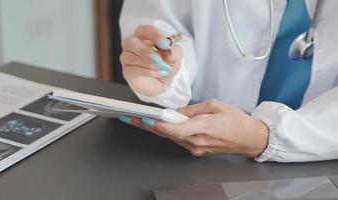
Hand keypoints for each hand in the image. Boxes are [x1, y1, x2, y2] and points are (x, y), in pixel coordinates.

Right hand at [120, 25, 182, 96]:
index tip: (165, 44)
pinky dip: (148, 72)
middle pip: (130, 42)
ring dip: (149, 63)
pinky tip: (158, 73)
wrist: (161, 83)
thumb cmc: (165, 65)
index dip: (155, 36)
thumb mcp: (175, 58)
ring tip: (162, 68)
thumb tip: (169, 52)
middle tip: (159, 59)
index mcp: (144, 36)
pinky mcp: (127, 71)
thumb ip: (175, 52)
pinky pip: (134, 69)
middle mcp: (132, 45)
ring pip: (130, 57)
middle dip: (145, 51)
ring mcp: (127, 58)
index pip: (145, 30)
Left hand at [121, 99, 268, 157]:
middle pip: (168, 134)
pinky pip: (180, 141)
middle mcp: (197, 141)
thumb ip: (192, 109)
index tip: (144, 118)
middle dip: (148, 126)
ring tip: (141, 120)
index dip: (158, 125)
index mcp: (203, 127)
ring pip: (172, 138)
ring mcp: (197, 148)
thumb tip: (176, 112)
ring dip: (157, 129)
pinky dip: (169, 133)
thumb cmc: (236, 120)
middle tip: (132, 119)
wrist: (250, 138)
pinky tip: (162, 126)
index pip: (175, 129)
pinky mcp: (197, 151)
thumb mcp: (215, 105)